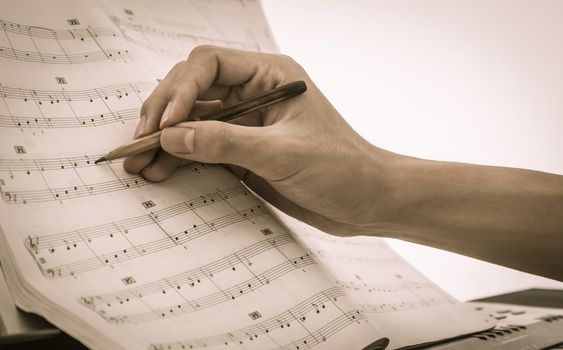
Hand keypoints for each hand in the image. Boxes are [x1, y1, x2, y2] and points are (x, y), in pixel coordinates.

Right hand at [123, 45, 396, 235]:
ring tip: (139, 163)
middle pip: (194, 90)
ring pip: (194, 121)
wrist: (368, 201)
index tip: (167, 123)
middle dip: (164, 115)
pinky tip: (161, 170)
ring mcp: (247, 123)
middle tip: (139, 143)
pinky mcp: (245, 151)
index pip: (210, 65)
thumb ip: (227, 143)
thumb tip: (174, 135)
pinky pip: (204, 147)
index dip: (181, 90)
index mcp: (271, 76)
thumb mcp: (283, 154)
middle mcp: (255, 93)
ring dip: (166, 139)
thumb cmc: (342, 169)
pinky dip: (181, 157)